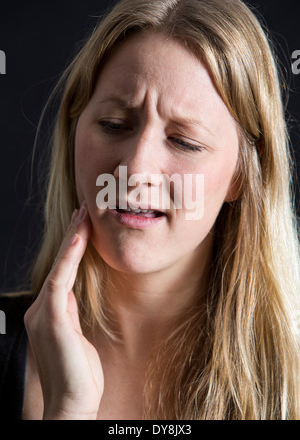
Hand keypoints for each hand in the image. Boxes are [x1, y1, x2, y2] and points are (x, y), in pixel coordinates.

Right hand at [24, 201, 103, 419]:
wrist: (72, 404)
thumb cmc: (79, 375)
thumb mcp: (76, 337)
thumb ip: (70, 314)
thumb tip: (71, 296)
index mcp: (48, 314)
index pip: (61, 273)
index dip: (70, 249)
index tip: (81, 227)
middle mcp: (41, 310)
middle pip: (58, 264)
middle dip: (71, 236)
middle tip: (82, 211)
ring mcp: (43, 313)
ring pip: (59, 267)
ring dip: (72, 239)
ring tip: (83, 216)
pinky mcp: (52, 319)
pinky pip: (61, 280)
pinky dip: (69, 257)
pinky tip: (79, 238)